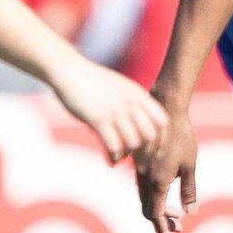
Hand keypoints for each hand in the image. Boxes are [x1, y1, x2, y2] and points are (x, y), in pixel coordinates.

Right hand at [49, 60, 167, 164]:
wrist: (70, 71)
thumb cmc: (94, 82)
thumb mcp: (121, 88)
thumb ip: (133, 106)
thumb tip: (140, 131)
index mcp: (138, 94)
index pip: (162, 122)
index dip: (160, 140)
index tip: (154, 152)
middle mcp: (130, 102)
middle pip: (150, 135)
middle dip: (145, 152)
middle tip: (137, 161)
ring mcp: (114, 110)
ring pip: (133, 143)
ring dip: (128, 155)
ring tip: (120, 157)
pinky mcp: (97, 118)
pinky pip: (113, 146)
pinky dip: (114, 157)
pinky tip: (110, 160)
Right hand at [134, 107, 197, 232]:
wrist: (164, 107)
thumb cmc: (181, 135)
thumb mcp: (190, 164)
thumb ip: (189, 190)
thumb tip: (190, 212)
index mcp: (157, 181)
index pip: (155, 215)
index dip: (162, 229)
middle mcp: (144, 177)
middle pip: (148, 208)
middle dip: (163, 220)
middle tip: (180, 224)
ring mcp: (138, 167)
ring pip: (144, 196)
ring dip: (159, 206)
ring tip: (177, 209)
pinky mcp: (138, 159)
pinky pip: (142, 183)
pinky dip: (154, 193)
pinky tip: (167, 187)